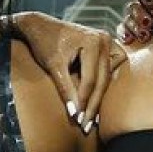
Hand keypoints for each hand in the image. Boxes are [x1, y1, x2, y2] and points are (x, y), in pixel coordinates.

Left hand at [7, 13, 125, 131]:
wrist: (41, 26)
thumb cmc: (45, 44)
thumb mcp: (54, 67)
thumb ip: (66, 90)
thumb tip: (76, 115)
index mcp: (93, 42)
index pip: (90, 79)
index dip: (85, 101)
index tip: (79, 120)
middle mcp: (105, 40)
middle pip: (102, 80)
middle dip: (94, 104)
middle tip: (87, 125)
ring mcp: (108, 42)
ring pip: (109, 77)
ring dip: (101, 96)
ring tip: (93, 117)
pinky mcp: (107, 47)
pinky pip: (111, 70)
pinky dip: (104, 84)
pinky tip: (98, 99)